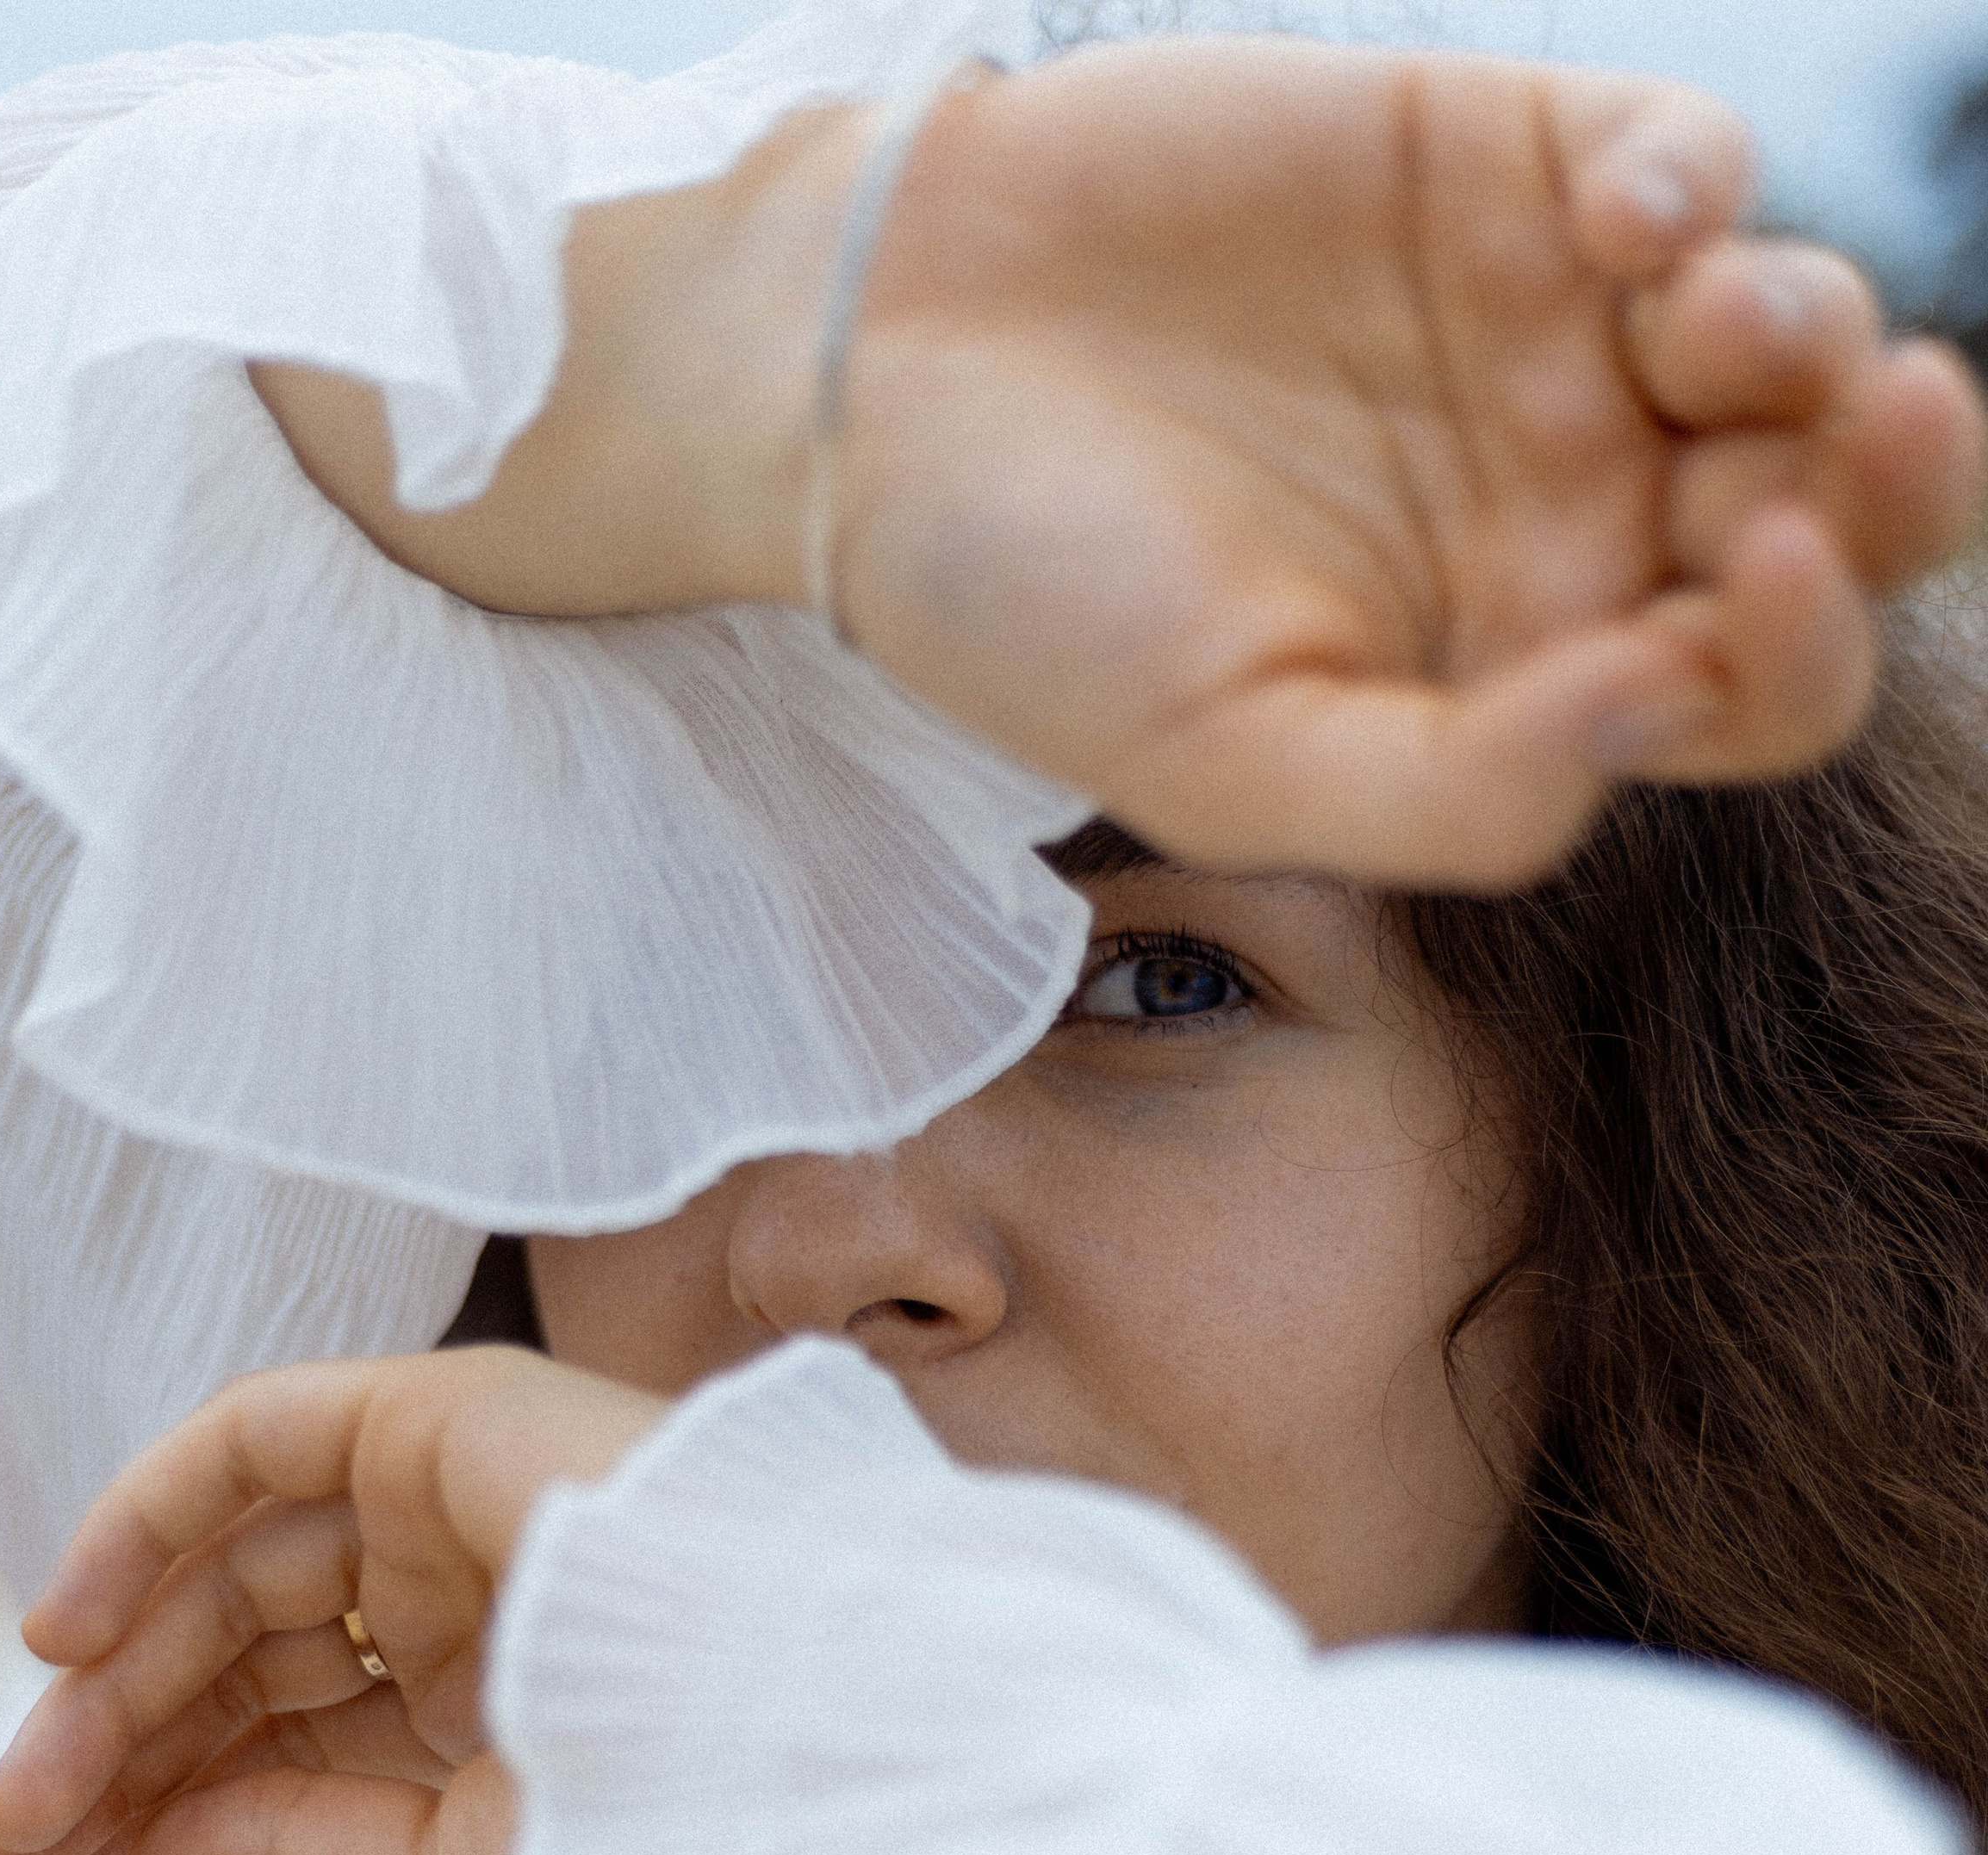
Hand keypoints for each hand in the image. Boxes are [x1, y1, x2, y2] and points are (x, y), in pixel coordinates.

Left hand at [0, 1348, 663, 1854]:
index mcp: (499, 1707)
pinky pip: (255, 1442)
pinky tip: (66, 1633)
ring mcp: (458, 1502)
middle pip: (240, 1656)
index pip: (286, 1736)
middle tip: (3, 1848)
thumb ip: (293, 1843)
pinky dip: (147, 1514)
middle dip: (112, 1748)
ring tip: (30, 1784)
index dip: (154, 1799)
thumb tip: (147, 1851)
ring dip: (115, 1669)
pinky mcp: (443, 1418)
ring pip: (232, 1569)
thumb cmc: (667, 1829)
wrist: (791, 1741)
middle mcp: (473, 1595)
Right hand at [259, 41, 1984, 889]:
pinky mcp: (1504, 166)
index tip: (1744, 604)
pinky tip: (1617, 222)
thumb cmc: (1029, 604)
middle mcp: (1571, 516)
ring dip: (1804, 327)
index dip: (1798, 655)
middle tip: (1886, 430)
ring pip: (1781, 334)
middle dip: (1892, 482)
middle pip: (1825, 510)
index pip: (1748, 695)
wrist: (869, 382)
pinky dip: (1690, 178)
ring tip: (1712, 327)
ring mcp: (1551, 340)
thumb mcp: (1228, 766)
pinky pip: (1678, 161)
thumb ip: (1457, 795)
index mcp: (1525, 680)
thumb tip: (1669, 708)